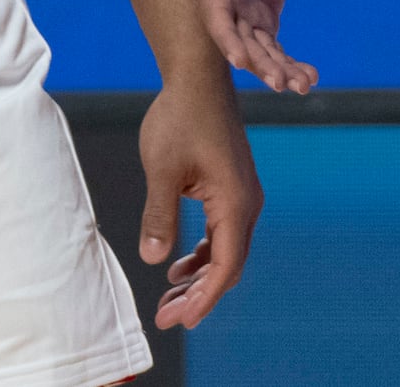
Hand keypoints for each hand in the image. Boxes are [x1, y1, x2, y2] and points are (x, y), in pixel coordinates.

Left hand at [135, 67, 261, 329]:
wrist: (198, 77)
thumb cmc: (180, 116)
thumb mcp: (161, 168)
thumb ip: (158, 215)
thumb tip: (153, 258)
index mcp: (234, 200)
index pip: (225, 264)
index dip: (204, 298)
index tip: (181, 321)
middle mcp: (246, 201)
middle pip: (229, 264)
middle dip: (199, 295)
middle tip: (166, 317)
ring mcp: (242, 194)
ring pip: (226, 251)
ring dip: (200, 277)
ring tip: (169, 298)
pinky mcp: (232, 187)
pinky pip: (223, 232)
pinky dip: (204, 254)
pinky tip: (180, 265)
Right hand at [194, 0, 316, 93]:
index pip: (216, 14)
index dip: (226, 38)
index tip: (240, 60)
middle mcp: (223, 3)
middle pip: (238, 40)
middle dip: (259, 63)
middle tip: (282, 84)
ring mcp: (242, 14)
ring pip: (258, 50)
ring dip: (278, 69)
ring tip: (305, 86)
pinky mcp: (261, 18)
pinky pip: (274, 46)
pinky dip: (289, 61)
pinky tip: (310, 77)